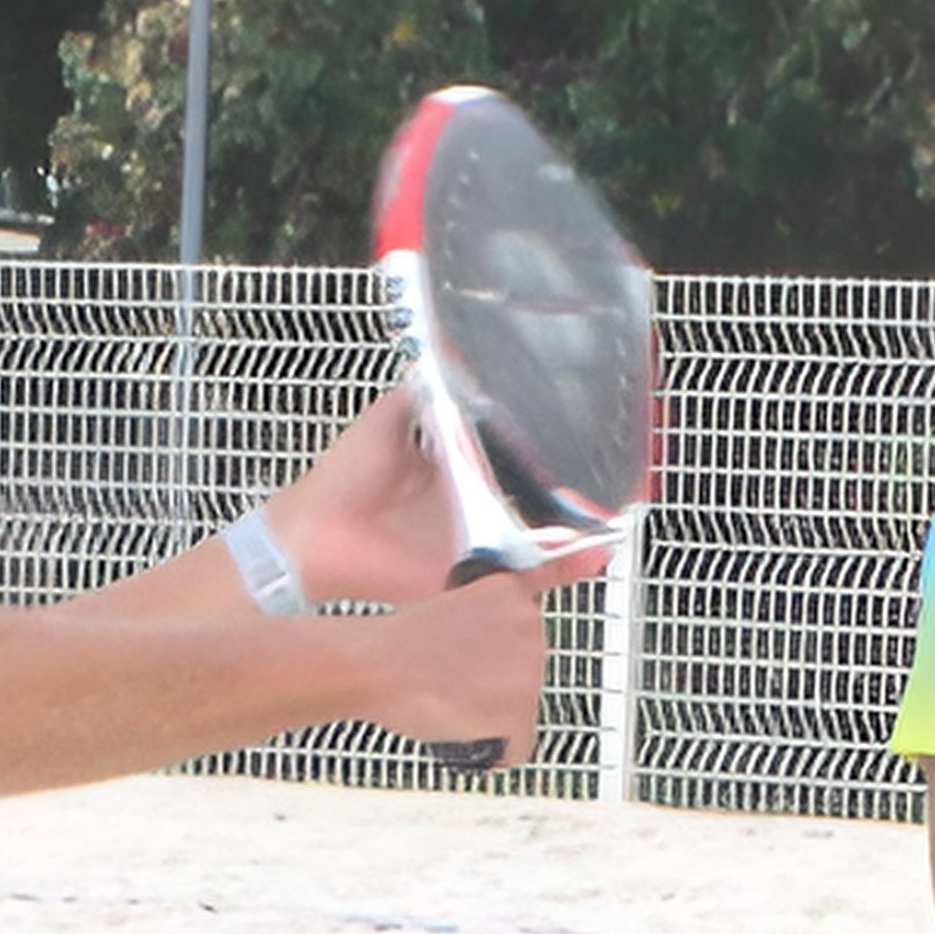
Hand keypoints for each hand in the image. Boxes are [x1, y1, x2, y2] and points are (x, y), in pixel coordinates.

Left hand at [253, 384, 619, 606]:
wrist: (319, 536)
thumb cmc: (343, 479)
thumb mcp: (388, 418)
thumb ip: (420, 392)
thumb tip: (448, 357)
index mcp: (457, 472)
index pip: (512, 460)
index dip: (545, 452)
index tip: (582, 435)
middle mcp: (471, 507)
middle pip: (535, 502)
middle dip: (575, 496)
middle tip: (615, 480)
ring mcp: (474, 543)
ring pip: (539, 539)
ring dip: (579, 532)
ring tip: (615, 517)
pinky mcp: (471, 575)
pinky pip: (523, 577)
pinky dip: (562, 568)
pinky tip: (596, 553)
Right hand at [346, 557, 551, 765]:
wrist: (375, 665)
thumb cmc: (396, 645)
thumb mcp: (451, 611)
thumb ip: (483, 624)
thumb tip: (491, 657)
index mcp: (510, 592)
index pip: (524, 638)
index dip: (496, 661)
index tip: (477, 668)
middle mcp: (528, 623)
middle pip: (528, 677)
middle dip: (497, 690)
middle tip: (457, 689)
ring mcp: (528, 666)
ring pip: (524, 711)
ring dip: (495, 718)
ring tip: (454, 705)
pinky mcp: (519, 707)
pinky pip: (519, 745)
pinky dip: (499, 753)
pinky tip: (470, 736)